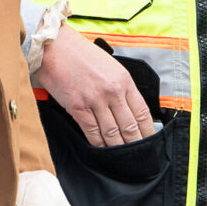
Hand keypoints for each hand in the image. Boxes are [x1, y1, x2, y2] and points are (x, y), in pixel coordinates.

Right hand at [37, 26, 157, 148]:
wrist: (55, 47)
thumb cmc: (82, 56)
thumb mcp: (111, 67)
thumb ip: (122, 88)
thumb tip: (130, 112)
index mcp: (124, 81)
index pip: (142, 112)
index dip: (148, 131)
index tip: (150, 141)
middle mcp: (112, 91)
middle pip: (129, 126)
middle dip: (135, 144)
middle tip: (139, 156)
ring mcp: (95, 100)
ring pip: (112, 132)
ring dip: (117, 147)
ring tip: (122, 158)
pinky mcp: (77, 107)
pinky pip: (92, 131)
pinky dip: (98, 143)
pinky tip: (102, 150)